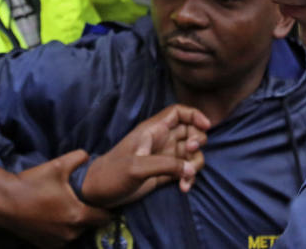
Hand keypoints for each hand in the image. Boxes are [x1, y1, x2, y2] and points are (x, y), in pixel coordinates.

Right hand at [0, 150, 110, 247]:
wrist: (3, 201)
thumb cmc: (32, 184)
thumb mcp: (58, 165)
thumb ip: (78, 158)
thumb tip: (88, 156)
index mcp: (78, 216)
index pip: (104, 218)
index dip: (106, 208)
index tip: (101, 199)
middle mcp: (70, 233)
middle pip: (89, 224)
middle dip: (88, 214)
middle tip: (81, 200)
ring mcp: (56, 242)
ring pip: (75, 232)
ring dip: (73, 223)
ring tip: (65, 207)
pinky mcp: (44, 245)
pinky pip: (60, 238)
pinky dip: (60, 229)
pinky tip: (52, 216)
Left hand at [81, 104, 209, 207]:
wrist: (99, 193)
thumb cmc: (113, 173)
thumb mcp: (137, 166)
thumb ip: (166, 165)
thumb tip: (190, 169)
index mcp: (152, 130)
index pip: (178, 112)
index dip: (194, 114)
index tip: (206, 125)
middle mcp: (161, 140)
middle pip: (190, 131)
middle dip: (197, 141)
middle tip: (190, 151)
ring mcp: (164, 157)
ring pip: (191, 153)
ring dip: (194, 164)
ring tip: (187, 177)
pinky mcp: (164, 173)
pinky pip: (185, 171)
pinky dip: (188, 178)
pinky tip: (183, 188)